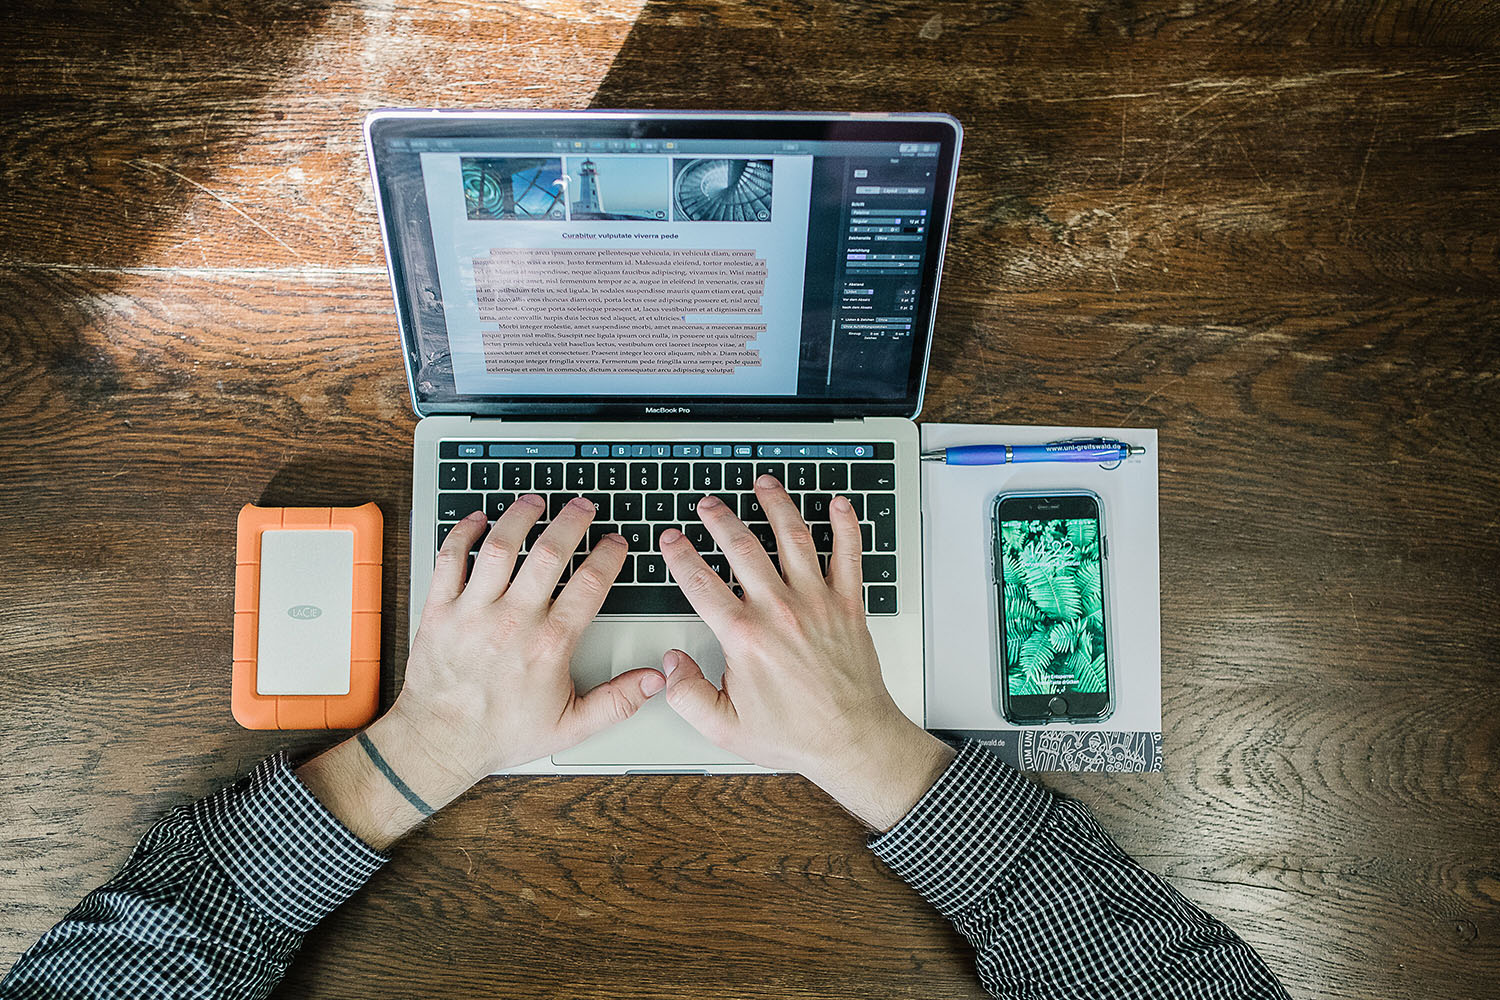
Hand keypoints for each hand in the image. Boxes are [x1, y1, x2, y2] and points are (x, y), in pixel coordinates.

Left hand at [393, 494, 664, 780]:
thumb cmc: (500, 733)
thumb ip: (617, 701)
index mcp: (549, 644)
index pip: (589, 584)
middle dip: (571, 522)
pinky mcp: (440, 609)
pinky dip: (462, 533)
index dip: (608, 556)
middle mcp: (513, 620)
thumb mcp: (570, 726)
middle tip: (582, 506)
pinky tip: (477, 521)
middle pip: (549, 553)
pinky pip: (450, 559)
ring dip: (520, 517)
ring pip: (500, 547)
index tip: (615, 543)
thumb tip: (654, 680)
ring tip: (535, 502)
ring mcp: (474, 610)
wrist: (439, 742)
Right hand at [657, 476, 953, 830]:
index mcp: (746, 637)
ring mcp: (817, 602)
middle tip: (708, 504)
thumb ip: (687, 695)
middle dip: (720, 520)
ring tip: (763, 485)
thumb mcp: (725, 727)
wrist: (852, 740)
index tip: (671, 540)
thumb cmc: (795, 734)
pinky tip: (840, 505)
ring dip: (776, 506)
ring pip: (793, 538)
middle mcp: (780, 611)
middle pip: (743, 548)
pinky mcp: (848, 604)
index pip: (701, 583)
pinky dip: (846, 526)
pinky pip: (849, 554)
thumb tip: (668, 664)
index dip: (680, 556)